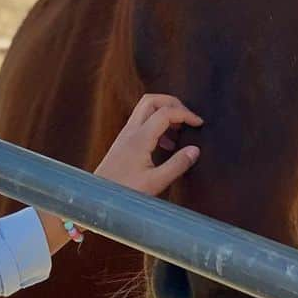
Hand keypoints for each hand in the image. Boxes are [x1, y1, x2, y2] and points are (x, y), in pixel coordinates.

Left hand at [37, 94, 201, 253]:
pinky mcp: (123, 142)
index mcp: (139, 138)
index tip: (199, 124)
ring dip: (165, 114)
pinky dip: (157, 125)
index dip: (185, 113)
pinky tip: (166, 145)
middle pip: (151, 101)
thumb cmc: (125, 191)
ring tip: (180, 133)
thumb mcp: (156, 182)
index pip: (165, 112)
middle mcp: (130, 131)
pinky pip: (142, 123)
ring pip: (145, 110)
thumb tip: (195, 149)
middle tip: (188, 118)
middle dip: (173, 103)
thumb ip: (177, 165)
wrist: (99, 196)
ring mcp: (125, 135)